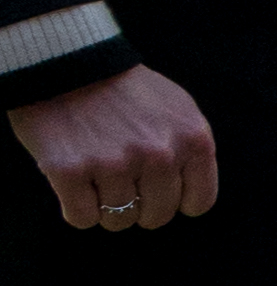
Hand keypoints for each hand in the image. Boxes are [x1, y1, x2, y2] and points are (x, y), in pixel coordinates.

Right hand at [11, 61, 219, 228]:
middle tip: (121, 181)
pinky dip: (76, 208)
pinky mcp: (71, 172)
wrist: (68, 65)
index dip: (175, 201)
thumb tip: (190, 198)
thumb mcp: (176, 108)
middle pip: (157, 217)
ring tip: (96, 175)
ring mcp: (114, 164)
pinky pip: (82, 219)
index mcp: (193, 138)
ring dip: (105, 206)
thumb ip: (190, 149)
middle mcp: (159, 154)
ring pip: (118, 221)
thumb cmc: (124, 92)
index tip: (157, 190)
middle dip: (139, 206)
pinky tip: (75, 182)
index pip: (198, 203)